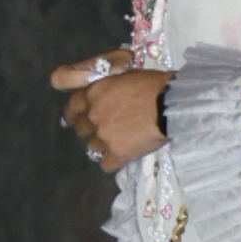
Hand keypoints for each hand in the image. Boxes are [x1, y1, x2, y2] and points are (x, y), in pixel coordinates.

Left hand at [50, 48, 169, 173]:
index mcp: (92, 93)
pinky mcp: (117, 154)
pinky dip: (112, 161)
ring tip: (118, 141)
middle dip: (89, 129)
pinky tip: (122, 156)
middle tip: (104, 129)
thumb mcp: (123, 77)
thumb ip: (107, 89)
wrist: (169, 104)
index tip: (75, 118)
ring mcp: (103, 137)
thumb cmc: (151, 85)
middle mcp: (92, 116)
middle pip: (80, 129)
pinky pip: (105, 164)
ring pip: (92, 147)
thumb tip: (106, 97)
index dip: (73, 114)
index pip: (72, 107)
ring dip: (102, 144)